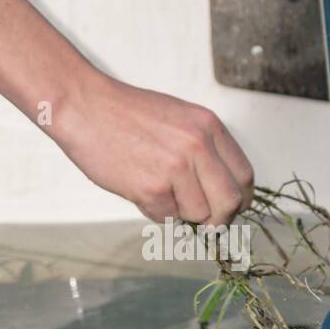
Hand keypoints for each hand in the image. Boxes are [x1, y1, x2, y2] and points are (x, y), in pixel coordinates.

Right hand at [52, 73, 254, 225]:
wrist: (85, 107)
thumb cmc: (126, 113)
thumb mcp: (180, 118)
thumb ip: (204, 149)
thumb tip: (219, 190)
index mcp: (209, 127)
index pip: (243, 176)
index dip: (239, 199)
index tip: (231, 208)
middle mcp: (198, 146)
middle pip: (230, 203)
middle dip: (220, 219)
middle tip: (207, 221)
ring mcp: (175, 168)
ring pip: (198, 215)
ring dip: (181, 212)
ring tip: (159, 191)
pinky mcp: (152, 188)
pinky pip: (167, 218)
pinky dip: (156, 212)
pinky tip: (141, 190)